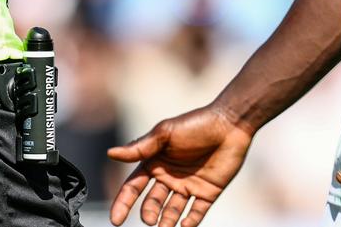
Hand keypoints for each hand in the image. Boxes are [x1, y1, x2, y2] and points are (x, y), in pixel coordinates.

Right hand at [107, 103, 251, 226]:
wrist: (229, 124)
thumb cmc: (195, 124)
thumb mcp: (164, 133)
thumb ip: (140, 147)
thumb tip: (111, 153)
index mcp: (155, 162)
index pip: (134, 186)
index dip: (123, 203)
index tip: (116, 220)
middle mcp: (169, 177)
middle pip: (152, 202)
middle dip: (149, 213)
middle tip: (150, 220)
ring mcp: (188, 186)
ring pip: (172, 211)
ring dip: (167, 222)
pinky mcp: (207, 193)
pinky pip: (196, 213)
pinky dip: (189, 223)